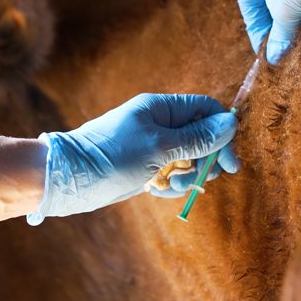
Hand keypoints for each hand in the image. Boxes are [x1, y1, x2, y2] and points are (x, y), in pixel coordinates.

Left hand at [27, 93, 239, 224]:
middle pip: (201, 138)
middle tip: (199, 180)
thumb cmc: (113, 156)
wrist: (69, 179)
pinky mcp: (144, 167)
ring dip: (186, 177)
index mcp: (162, 109)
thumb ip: (197, 137)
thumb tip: (230, 123)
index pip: (206, 111)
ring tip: (167, 186)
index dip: (223, 134)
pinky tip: (154, 191)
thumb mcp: (160, 147)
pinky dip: (169, 185)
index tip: (231, 164)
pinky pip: (170, 175)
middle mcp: (159, 125)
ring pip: (187, 160)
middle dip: (204, 161)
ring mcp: (152, 147)